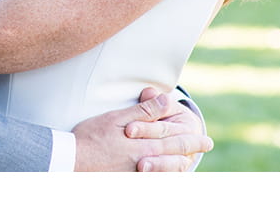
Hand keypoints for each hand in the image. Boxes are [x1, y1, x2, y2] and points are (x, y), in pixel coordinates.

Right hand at [72, 89, 212, 171]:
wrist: (73, 160)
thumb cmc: (91, 137)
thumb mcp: (117, 118)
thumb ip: (144, 112)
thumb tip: (166, 101)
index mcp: (146, 143)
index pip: (175, 139)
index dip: (192, 138)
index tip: (206, 140)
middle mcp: (146, 159)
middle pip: (174, 155)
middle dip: (191, 150)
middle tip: (205, 146)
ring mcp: (138, 173)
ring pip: (167, 169)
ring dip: (180, 163)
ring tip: (188, 161)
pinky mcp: (130, 179)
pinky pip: (154, 179)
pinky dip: (163, 175)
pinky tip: (165, 173)